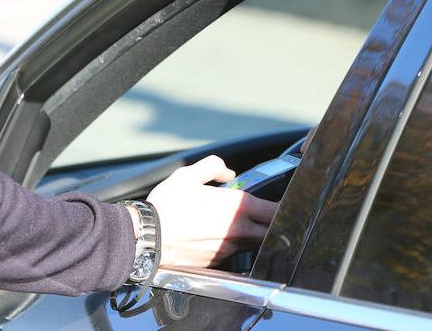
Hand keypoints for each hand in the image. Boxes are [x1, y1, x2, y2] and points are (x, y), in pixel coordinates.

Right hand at [146, 155, 278, 268]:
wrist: (146, 239)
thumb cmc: (167, 207)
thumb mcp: (189, 175)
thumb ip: (213, 167)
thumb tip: (228, 174)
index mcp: (238, 208)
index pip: (277, 211)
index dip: (285, 207)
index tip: (284, 203)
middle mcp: (239, 232)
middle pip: (271, 232)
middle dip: (273, 225)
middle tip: (266, 216)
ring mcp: (229, 250)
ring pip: (252, 244)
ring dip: (250, 235)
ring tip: (234, 225)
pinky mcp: (217, 263)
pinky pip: (233, 254)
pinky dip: (231, 246)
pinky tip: (216, 239)